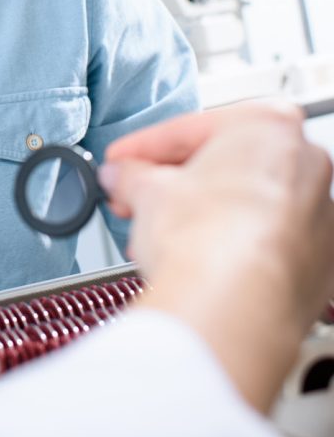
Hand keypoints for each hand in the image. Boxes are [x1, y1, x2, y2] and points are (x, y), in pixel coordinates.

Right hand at [102, 102, 333, 410]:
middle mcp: (306, 166)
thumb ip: (130, 174)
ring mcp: (318, 218)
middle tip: (136, 195)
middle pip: (223, 165)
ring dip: (199, 215)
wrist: (232, 310)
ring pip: (245, 205)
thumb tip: (123, 176)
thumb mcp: (145, 190)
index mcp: (269, 126)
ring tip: (158, 233)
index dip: (142, 148)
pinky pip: (263, 243)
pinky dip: (229, 245)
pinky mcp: (316, 266)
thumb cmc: (208, 240)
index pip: (187, 130)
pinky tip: (193, 258)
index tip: (122, 162)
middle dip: (173, 184)